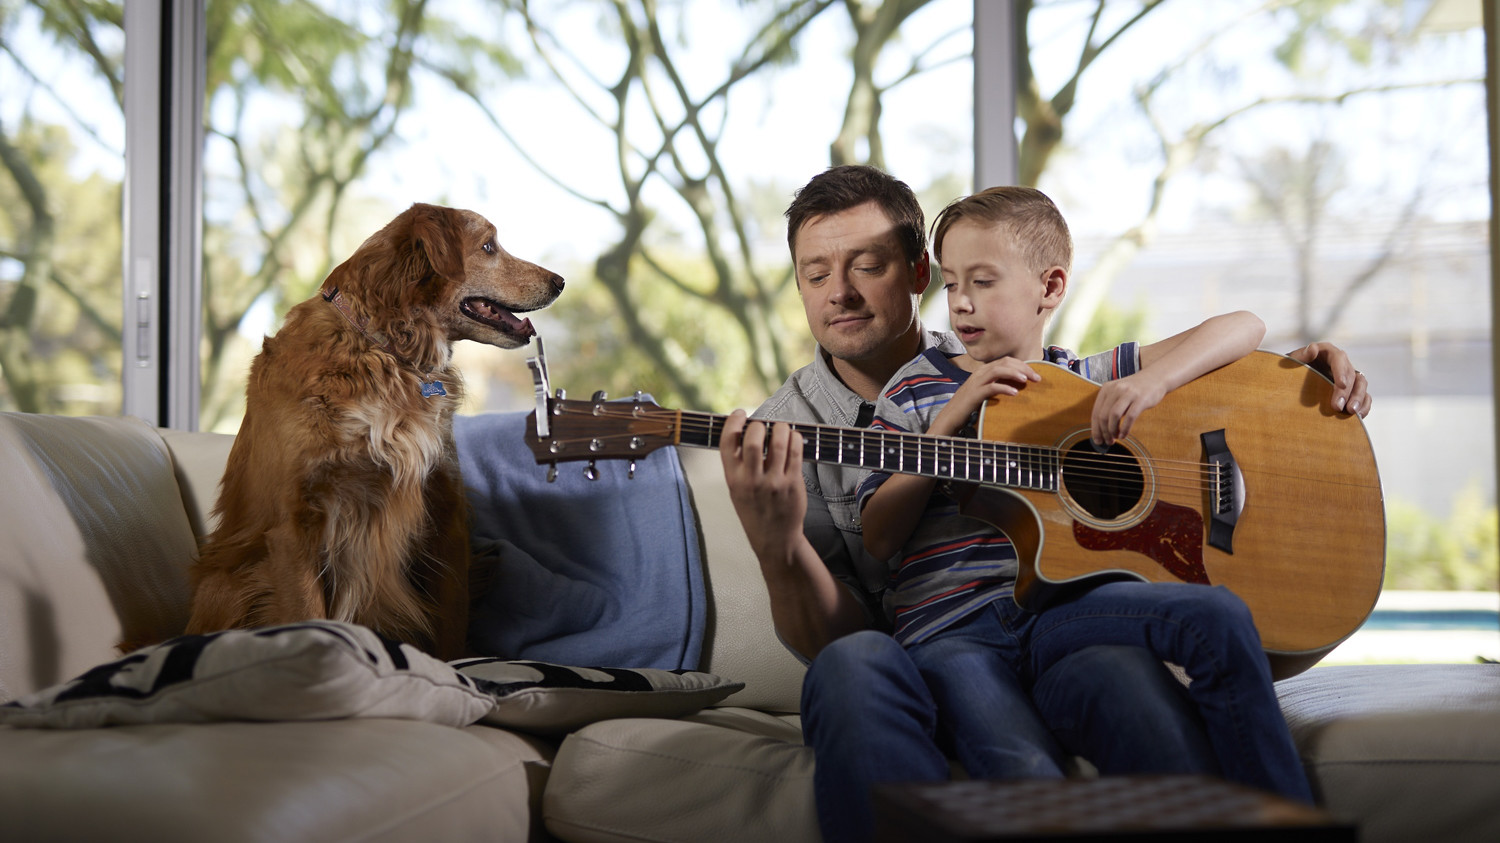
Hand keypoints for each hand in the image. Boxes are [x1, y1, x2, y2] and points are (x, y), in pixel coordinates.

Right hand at [719, 411, 807, 562]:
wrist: (774, 539)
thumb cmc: (755, 512)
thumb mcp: (736, 490)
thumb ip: (738, 465)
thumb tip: (745, 432)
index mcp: (733, 479)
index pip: (727, 443)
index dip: (732, 422)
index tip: (739, 414)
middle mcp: (751, 480)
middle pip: (753, 440)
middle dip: (758, 425)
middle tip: (763, 427)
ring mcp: (774, 482)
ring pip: (778, 442)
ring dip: (780, 428)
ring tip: (780, 429)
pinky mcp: (793, 483)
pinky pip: (795, 452)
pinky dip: (795, 439)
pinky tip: (793, 438)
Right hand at [935, 357, 1040, 435]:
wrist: (951, 417)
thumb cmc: (969, 407)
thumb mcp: (985, 393)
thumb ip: (997, 386)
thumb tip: (1017, 387)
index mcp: (984, 371)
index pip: (1006, 361)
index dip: (1023, 365)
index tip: (1036, 374)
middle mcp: (980, 373)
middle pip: (1005, 363)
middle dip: (1023, 368)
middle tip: (1037, 378)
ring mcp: (976, 382)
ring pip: (998, 370)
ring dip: (1015, 374)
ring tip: (1027, 381)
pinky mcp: (975, 393)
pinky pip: (992, 387)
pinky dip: (1004, 388)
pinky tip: (1015, 393)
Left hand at [1091, 372, 1167, 446]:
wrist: (1156, 377)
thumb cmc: (1136, 390)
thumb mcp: (1118, 394)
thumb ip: (1110, 408)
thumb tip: (1102, 431)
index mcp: (1106, 389)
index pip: (1096, 412)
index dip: (1095, 429)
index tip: (1098, 440)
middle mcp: (1115, 389)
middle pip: (1103, 415)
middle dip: (1104, 432)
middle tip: (1108, 442)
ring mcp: (1128, 393)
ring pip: (1114, 416)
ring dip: (1112, 431)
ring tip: (1116, 438)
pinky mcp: (1141, 399)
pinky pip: (1130, 417)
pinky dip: (1125, 429)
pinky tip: (1124, 434)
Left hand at [1287, 341, 1370, 417]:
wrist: (1291, 380)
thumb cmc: (1291, 368)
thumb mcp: (1291, 361)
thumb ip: (1300, 355)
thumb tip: (1313, 348)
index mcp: (1328, 352)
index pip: (1339, 358)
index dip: (1341, 371)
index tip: (1341, 385)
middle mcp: (1341, 363)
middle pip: (1351, 374)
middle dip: (1346, 392)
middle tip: (1337, 407)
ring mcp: (1348, 376)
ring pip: (1361, 384)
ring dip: (1358, 398)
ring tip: (1352, 412)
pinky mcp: (1352, 390)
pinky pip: (1364, 396)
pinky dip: (1364, 405)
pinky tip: (1358, 416)